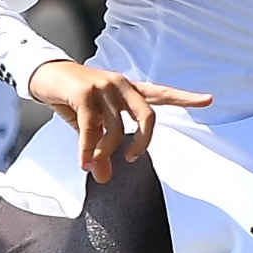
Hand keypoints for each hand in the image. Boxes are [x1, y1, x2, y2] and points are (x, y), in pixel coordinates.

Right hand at [30, 60, 208, 183]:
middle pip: (148, 116)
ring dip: (105, 151)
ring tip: (92, 164)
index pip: (161, 93)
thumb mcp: (89, 126)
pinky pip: (92, 128)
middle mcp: (121, 85)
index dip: (185, 98)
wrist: (44, 74)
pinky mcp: (85, 92)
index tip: (209, 100)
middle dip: (143, 142)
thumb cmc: (71, 98)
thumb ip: (101, 148)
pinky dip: (88, 148)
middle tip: (131, 160)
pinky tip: (84, 161)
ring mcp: (104, 86)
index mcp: (128, 89)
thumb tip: (104, 178)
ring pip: (117, 128)